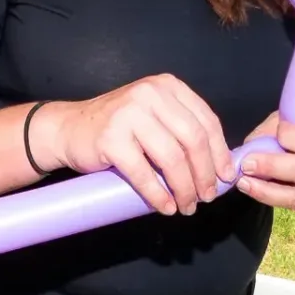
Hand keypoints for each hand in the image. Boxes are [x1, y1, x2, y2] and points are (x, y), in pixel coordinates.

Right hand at [29, 75, 234, 215]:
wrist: (68, 129)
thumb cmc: (117, 127)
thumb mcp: (153, 115)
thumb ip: (180, 128)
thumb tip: (217, 164)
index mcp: (167, 87)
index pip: (206, 121)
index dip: (220, 153)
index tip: (226, 177)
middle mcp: (149, 95)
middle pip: (193, 140)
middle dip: (205, 174)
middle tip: (207, 197)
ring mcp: (128, 115)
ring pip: (172, 158)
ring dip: (184, 189)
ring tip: (187, 206)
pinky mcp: (110, 139)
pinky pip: (144, 173)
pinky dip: (158, 195)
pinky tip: (166, 207)